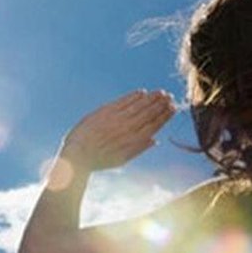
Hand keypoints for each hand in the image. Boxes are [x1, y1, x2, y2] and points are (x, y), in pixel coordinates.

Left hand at [60, 89, 174, 170]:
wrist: (78, 154)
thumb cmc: (100, 160)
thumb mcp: (121, 160)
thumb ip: (139, 149)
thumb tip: (155, 141)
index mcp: (133, 141)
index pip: (154, 125)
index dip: (164, 116)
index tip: (173, 108)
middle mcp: (127, 128)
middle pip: (148, 113)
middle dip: (160, 104)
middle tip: (170, 96)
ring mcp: (116, 118)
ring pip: (138, 105)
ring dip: (150, 98)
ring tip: (160, 92)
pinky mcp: (105, 112)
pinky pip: (123, 101)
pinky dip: (133, 97)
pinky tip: (141, 92)